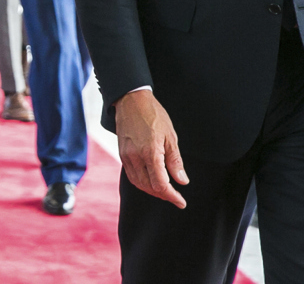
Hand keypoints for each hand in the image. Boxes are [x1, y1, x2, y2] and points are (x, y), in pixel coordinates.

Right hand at [115, 89, 187, 208]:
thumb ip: (175, 161)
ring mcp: (126, 156)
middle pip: (149, 187)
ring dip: (152, 191)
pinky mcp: (121, 154)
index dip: (172, 196)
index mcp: (150, 153)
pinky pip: (131, 175)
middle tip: (176, 197)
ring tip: (165, 191)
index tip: (181, 202)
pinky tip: (151, 181)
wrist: (130, 100)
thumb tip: (182, 181)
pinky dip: (142, 183)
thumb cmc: (153, 115)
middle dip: (163, 195)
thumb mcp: (171, 136)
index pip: (160, 184)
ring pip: (138, 183)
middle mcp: (135, 157)